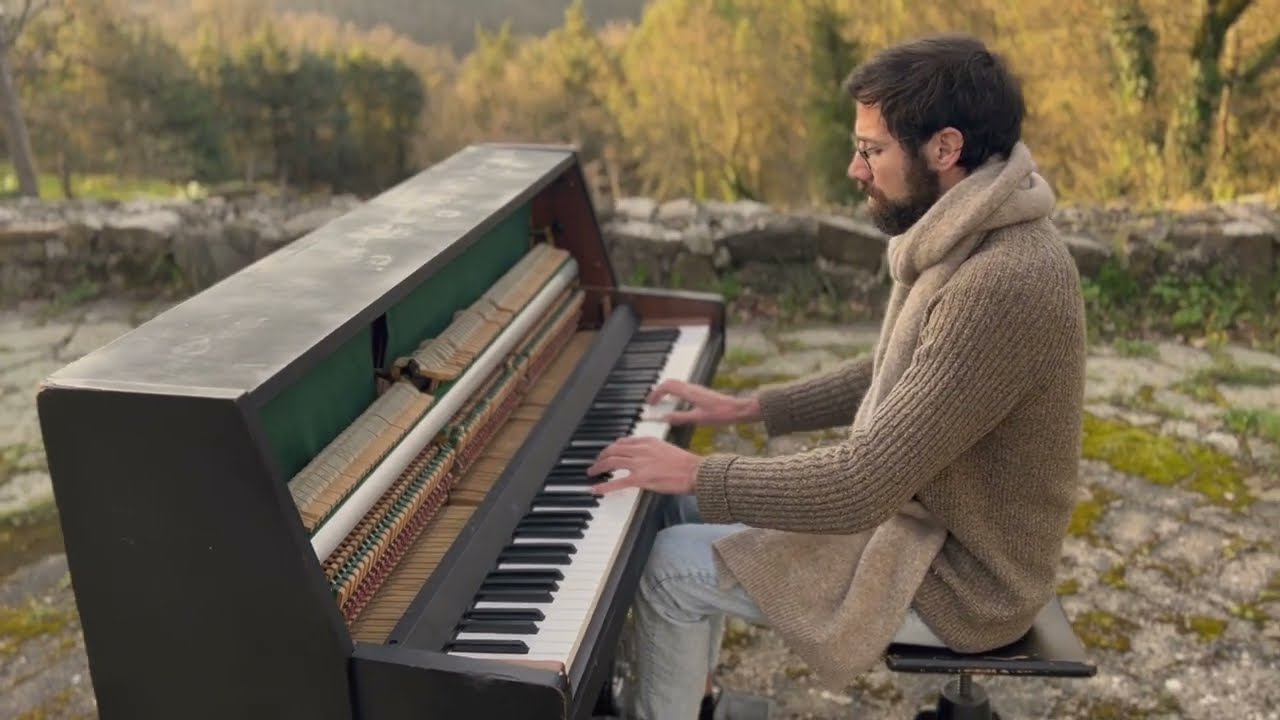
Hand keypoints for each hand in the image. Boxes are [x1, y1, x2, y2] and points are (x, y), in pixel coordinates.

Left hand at [587, 436, 700, 495]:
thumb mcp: (667, 448)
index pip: (624, 441)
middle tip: (596, 463)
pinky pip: (617, 482)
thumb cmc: (686, 464)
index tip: (608, 452)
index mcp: (649, 441)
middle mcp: (641, 449)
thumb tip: (644, 457)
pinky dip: (604, 486)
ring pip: (612, 462)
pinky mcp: (641, 478)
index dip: (612, 447)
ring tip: (592, 473)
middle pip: (613, 449)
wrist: (695, 472)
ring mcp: (640, 464)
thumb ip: (653, 450)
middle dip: (601, 456)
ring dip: (598, 467)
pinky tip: (596, 489)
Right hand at [646, 379, 760, 425]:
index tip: (650, 403)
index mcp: (689, 392)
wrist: (738, 409)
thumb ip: (679, 418)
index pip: (667, 386)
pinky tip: (676, 404)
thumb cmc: (721, 413)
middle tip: (652, 401)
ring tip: (660, 402)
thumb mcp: (698, 419)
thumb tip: (664, 418)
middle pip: (670, 383)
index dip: (656, 393)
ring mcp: (697, 389)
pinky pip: (683, 389)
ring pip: (677, 385)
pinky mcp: (701, 393)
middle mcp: (692, 388)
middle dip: (658, 391)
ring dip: (666, 391)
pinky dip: (675, 394)